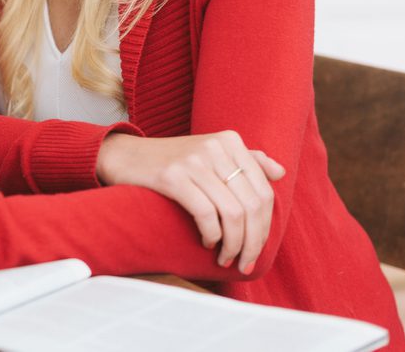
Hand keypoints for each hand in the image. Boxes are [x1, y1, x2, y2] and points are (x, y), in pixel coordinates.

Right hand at [96, 130, 284, 272]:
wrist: (125, 156)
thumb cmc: (171, 161)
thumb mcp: (210, 153)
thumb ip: (246, 159)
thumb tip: (279, 172)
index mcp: (230, 141)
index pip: (264, 191)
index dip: (264, 226)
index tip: (256, 248)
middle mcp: (215, 147)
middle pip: (252, 205)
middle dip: (253, 242)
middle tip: (245, 262)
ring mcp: (194, 161)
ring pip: (232, 213)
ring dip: (233, 245)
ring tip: (226, 258)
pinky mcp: (172, 176)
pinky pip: (205, 214)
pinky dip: (211, 235)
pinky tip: (207, 242)